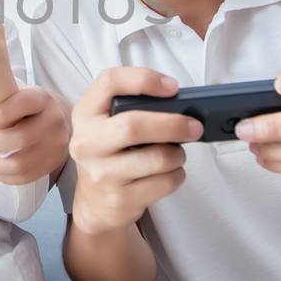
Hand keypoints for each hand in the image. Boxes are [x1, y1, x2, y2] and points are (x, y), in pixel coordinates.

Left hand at [0, 85, 70, 181]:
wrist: (60, 118)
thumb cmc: (29, 106)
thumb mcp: (15, 94)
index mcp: (42, 98)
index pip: (22, 104)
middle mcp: (54, 121)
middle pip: (21, 138)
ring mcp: (56, 145)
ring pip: (21, 164)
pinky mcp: (53, 163)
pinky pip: (25, 177)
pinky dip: (3, 176)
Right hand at [67, 67, 202, 235]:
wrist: (95, 201)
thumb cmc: (110, 153)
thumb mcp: (107, 123)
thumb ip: (132, 107)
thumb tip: (181, 105)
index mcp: (85, 114)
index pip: (110, 82)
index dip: (144, 79)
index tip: (173, 87)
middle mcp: (87, 143)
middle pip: (133, 126)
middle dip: (173, 124)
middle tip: (194, 126)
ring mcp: (102, 174)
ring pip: (157, 158)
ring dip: (178, 154)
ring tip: (176, 154)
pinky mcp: (121, 199)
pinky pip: (165, 182)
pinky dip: (177, 175)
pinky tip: (169, 172)